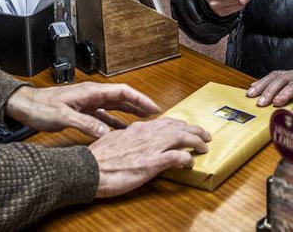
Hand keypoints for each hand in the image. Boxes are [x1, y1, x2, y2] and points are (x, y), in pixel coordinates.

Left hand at [3, 82, 159, 138]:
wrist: (23, 106)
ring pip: (114, 107)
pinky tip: (119, 132)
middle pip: (122, 98)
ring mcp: (87, 103)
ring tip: (143, 123)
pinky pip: (103, 116)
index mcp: (91, 92)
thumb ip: (86, 125)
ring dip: (129, 114)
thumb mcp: (63, 117)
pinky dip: (114, 123)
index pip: (122, 92)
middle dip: (139, 106)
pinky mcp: (81, 111)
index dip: (140, 99)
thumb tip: (107, 134)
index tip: (154, 108)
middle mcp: (92, 95)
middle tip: (156, 116)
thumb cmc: (40, 107)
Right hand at [89, 117, 211, 197]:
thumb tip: (135, 143)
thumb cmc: (97, 159)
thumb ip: (128, 140)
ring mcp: (150, 148)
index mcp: (137, 129)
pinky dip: (186, 158)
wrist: (88, 169)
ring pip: (181, 137)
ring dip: (195, 140)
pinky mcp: (151, 163)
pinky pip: (176, 157)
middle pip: (177, 127)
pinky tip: (190, 162)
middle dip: (193, 130)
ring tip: (204, 146)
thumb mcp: (114, 142)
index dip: (179, 126)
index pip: (164, 122)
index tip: (186, 129)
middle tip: (204, 135)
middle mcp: (146, 134)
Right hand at [246, 65, 292, 114]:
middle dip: (269, 90)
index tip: (277, 102)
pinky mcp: (288, 75)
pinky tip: (253, 88)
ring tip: (251, 95)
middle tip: (260, 103)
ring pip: (275, 76)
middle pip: (281, 79)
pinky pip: (273, 76)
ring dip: (262, 85)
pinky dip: (262, 81)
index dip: (286, 93)